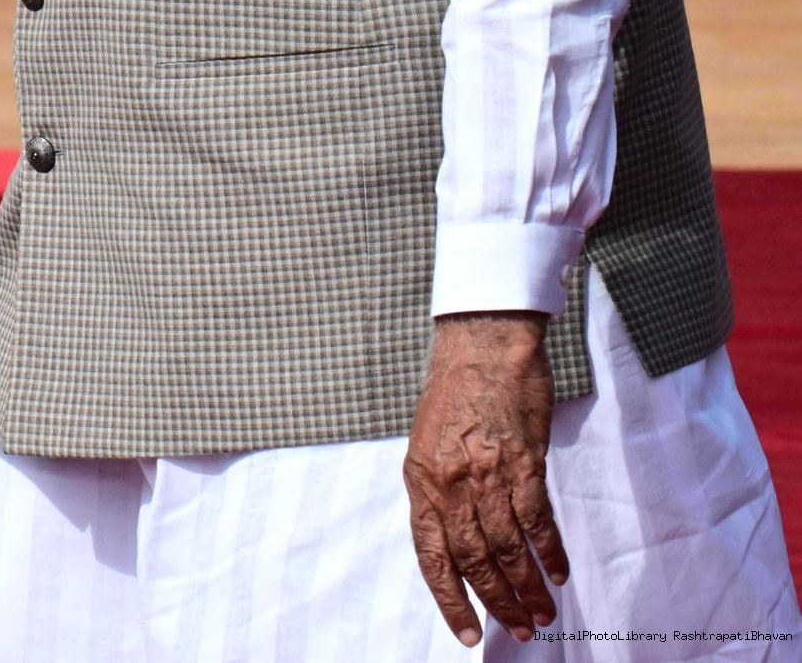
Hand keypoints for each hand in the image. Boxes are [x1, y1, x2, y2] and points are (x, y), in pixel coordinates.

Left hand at [404, 312, 564, 645]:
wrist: (482, 346)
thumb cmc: (453, 393)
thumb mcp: (428, 444)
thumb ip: (438, 491)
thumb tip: (453, 538)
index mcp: (420, 481)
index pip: (431, 556)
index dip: (449, 599)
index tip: (468, 633)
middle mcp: (450, 483)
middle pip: (473, 560)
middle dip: (497, 603)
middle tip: (520, 630)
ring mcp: (487, 475)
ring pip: (507, 548)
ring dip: (528, 586)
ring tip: (543, 613)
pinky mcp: (523, 464)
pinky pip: (537, 520)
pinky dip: (549, 551)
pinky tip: (559, 573)